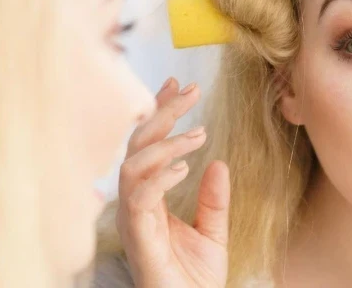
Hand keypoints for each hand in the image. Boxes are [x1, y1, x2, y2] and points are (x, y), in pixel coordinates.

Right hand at [115, 78, 229, 287]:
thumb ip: (214, 199)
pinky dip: (161, 176)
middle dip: (161, 113)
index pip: (147, 145)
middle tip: (190, 90)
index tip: (177, 83)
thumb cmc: (195, 281)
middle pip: (136, 146)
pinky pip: (140, 198)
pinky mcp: (139, 237)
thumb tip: (219, 163)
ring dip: (165, 144)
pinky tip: (187, 167)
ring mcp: (133, 219)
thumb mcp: (213, 232)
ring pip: (132, 166)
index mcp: (148, 198)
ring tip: (199, 134)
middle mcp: (134, 204)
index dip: (159, 112)